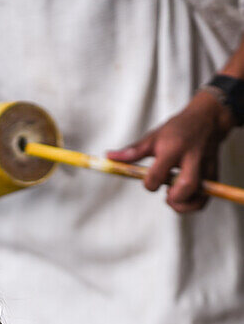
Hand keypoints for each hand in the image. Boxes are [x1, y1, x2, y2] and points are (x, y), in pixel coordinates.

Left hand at [107, 90, 233, 212]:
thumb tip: (109, 157)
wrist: (207, 119)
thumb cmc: (177, 129)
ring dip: (184, 205)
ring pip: (199, 196)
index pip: (158, 174)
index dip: (150, 184)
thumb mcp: (153, 137)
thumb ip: (132, 151)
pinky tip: (184, 197)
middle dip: (174, 197)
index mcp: (173, 148)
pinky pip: (206, 198)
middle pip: (186, 186)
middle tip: (167, 194)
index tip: (150, 182)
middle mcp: (191, 158)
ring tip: (174, 196)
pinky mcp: (214, 174)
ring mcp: (205, 167)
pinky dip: (193, 204)